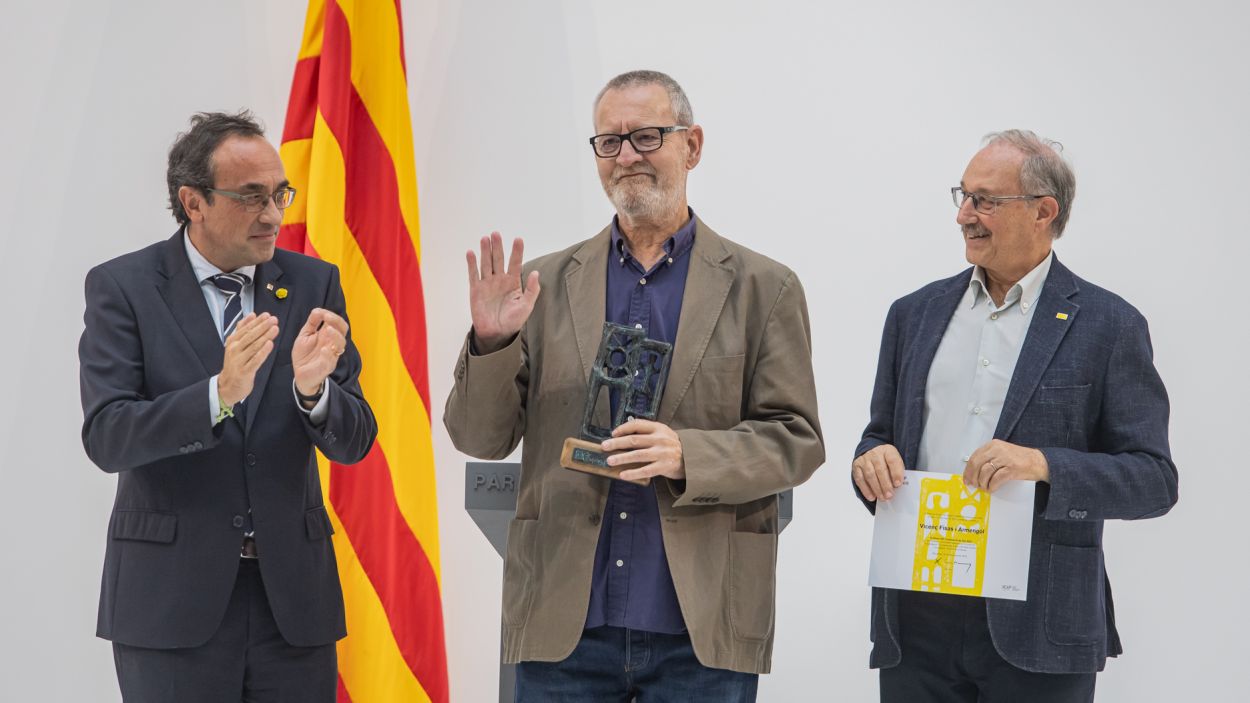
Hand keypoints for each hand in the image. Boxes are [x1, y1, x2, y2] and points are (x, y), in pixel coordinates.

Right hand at [219, 313, 278, 406]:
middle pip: (250, 336)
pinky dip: (262, 352)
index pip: (246, 329)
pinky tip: (270, 344)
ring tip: (275, 329)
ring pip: (253, 346)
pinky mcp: (244, 371)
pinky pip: (255, 360)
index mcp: (233, 341)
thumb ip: (242, 329)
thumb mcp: (235, 345)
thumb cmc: (235, 364)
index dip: (257, 321)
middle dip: (262, 326)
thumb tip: (251, 315)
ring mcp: (239, 360)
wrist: (228, 386)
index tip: (267, 315)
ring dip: (265, 336)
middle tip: (273, 319)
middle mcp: (235, 349)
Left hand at [292, 308, 348, 397]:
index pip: (337, 323)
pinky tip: (324, 349)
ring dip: (336, 336)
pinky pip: (331, 360)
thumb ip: (312, 323)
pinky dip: (328, 354)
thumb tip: (317, 310)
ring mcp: (331, 355)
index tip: (322, 312)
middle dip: (336, 322)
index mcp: (328, 336)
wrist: (301, 375)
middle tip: (327, 317)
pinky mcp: (326, 367)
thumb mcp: (305, 335)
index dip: (332, 316)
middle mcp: (332, 344)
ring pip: (340, 344)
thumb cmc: (304, 355)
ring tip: (328, 330)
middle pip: (343, 330)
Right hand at [466, 232, 540, 353]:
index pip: (515, 263)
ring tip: (485, 238)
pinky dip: (472, 264)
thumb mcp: (526, 306)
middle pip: (498, 259)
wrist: (497, 334)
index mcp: (513, 282)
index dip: (517, 252)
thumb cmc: (513, 321)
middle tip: (496, 233)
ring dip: (485, 251)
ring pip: (486, 263)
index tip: (518, 239)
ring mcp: (487, 284)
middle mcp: (500, 280)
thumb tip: (536, 273)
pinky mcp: (476, 290)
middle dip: (498, 247)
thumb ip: (532, 290)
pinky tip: (471, 253)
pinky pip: (473, 274)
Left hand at [602, 419, 684, 481]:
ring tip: (610, 461)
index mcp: (658, 428)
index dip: (623, 428)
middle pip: (634, 440)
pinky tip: (623, 475)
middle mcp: (660, 439)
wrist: (691, 458)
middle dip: (617, 443)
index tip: (613, 434)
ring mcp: (662, 453)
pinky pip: (645, 470)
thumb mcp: (662, 433)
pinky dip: (633, 473)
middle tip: (605, 446)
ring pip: (638, 455)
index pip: (637, 425)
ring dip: (622, 458)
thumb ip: (646, 432)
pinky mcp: (664, 466)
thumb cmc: (670, 445)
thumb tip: (621, 435)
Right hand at [852, 444, 904, 500]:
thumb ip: (898, 471)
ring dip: (876, 488)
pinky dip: (866, 489)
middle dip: (885, 484)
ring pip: (870, 475)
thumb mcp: (895, 461)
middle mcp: (875, 454)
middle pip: (880, 469)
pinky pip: (860, 479)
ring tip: (882, 498)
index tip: (898, 484)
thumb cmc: (886, 460)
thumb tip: (897, 486)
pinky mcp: (856, 466)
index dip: (896, 473)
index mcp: (888, 451)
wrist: (871, 452)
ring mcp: (864, 460)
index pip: (892, 460)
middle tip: (890, 495)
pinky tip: (871, 497)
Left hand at [963, 439, 1049, 492]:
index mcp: (993, 445)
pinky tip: (992, 489)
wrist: (1039, 462)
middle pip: (977, 464)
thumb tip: (973, 472)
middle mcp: (998, 449)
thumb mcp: (1001, 453)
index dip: (968, 470)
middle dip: (973, 477)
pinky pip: (996, 479)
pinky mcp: (1012, 468)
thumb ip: (988, 459)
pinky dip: (992, 486)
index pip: (974, 457)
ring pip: (985, 472)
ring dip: (982, 483)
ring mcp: (1005, 458)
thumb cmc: (1020, 459)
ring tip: (985, 487)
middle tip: (973, 485)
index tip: (966, 478)